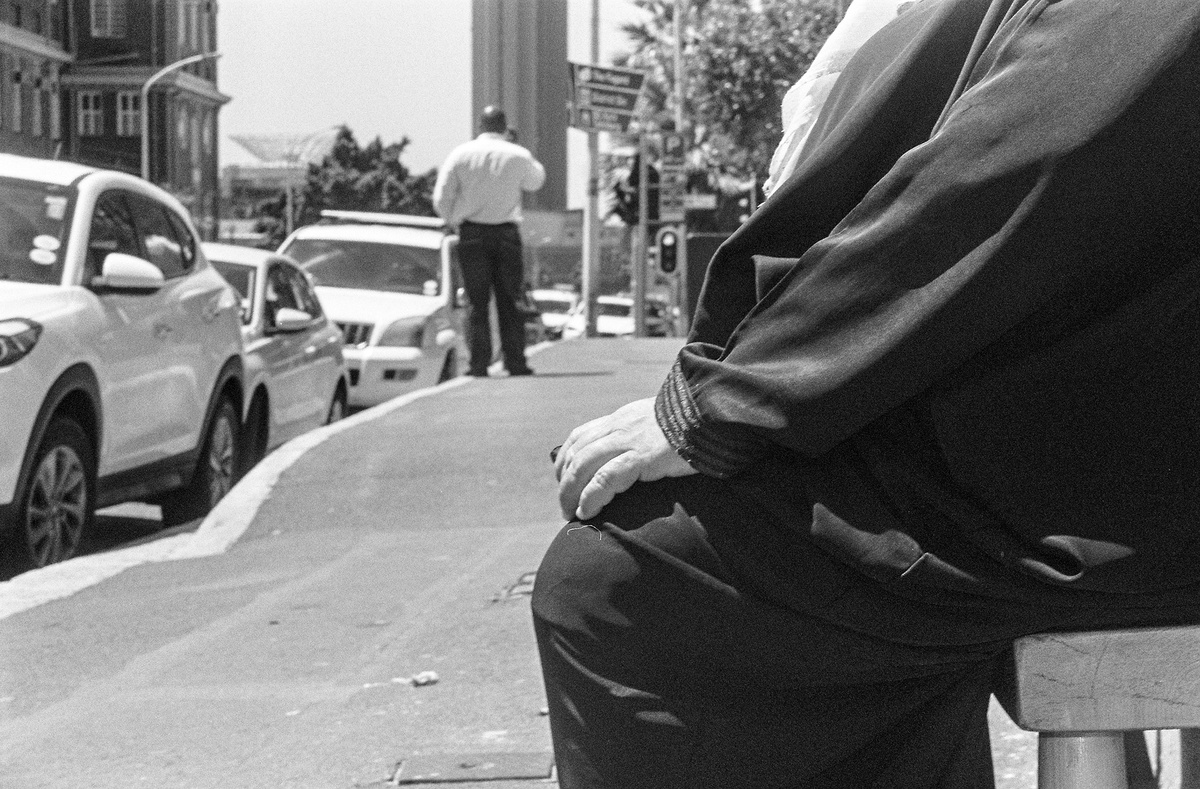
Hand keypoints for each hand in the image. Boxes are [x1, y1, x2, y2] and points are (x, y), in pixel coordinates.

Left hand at [555, 397, 696, 520]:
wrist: (712, 414)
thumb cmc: (691, 425)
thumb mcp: (657, 423)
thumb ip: (640, 436)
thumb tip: (634, 459)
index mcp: (621, 419)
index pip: (580, 436)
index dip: (566, 460)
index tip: (564, 480)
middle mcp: (619, 427)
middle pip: (577, 453)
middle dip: (565, 482)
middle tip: (565, 506)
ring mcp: (629, 440)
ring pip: (584, 466)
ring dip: (571, 492)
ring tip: (571, 513)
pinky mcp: (642, 456)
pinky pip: (606, 478)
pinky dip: (591, 496)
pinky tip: (587, 511)